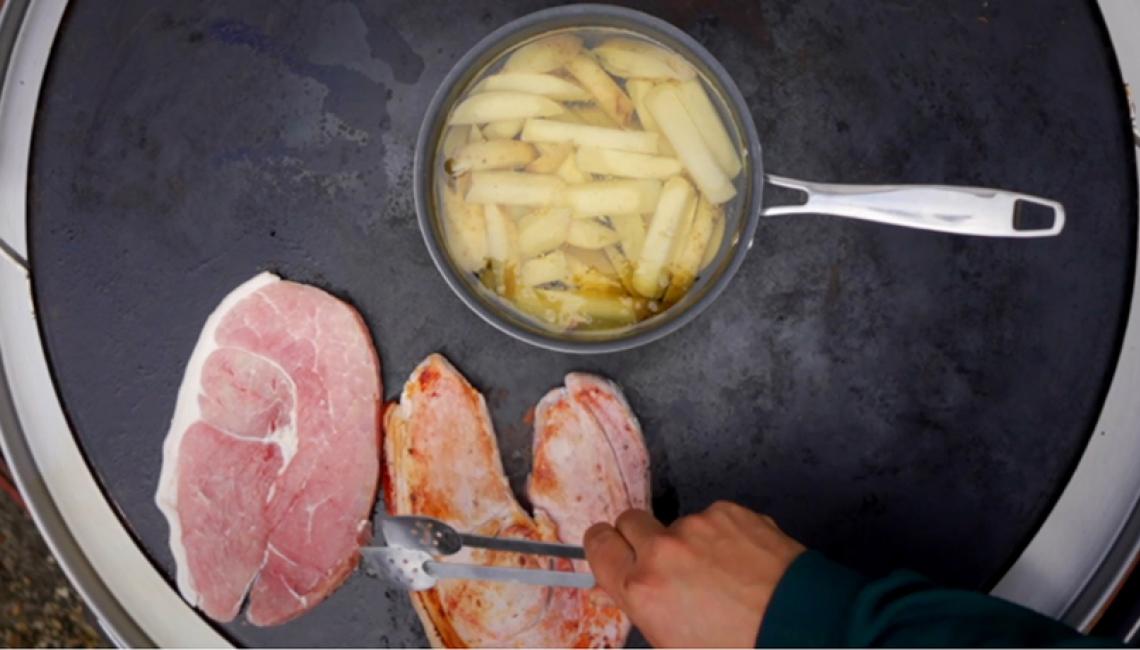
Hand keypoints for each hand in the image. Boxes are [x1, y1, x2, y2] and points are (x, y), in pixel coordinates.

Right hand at [584, 502, 805, 647]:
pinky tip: (743, 564)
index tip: (614, 552)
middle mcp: (663, 551)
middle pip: (629, 521)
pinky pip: (713, 518)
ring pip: (677, 524)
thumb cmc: (738, 647)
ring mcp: (698, 526)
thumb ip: (643, 608)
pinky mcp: (730, 512)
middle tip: (666, 564)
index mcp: (642, 590)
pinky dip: (722, 535)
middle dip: (641, 538)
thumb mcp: (674, 643)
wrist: (803, 629)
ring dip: (689, 542)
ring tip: (722, 575)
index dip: (605, 547)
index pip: (597, 544)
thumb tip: (625, 588)